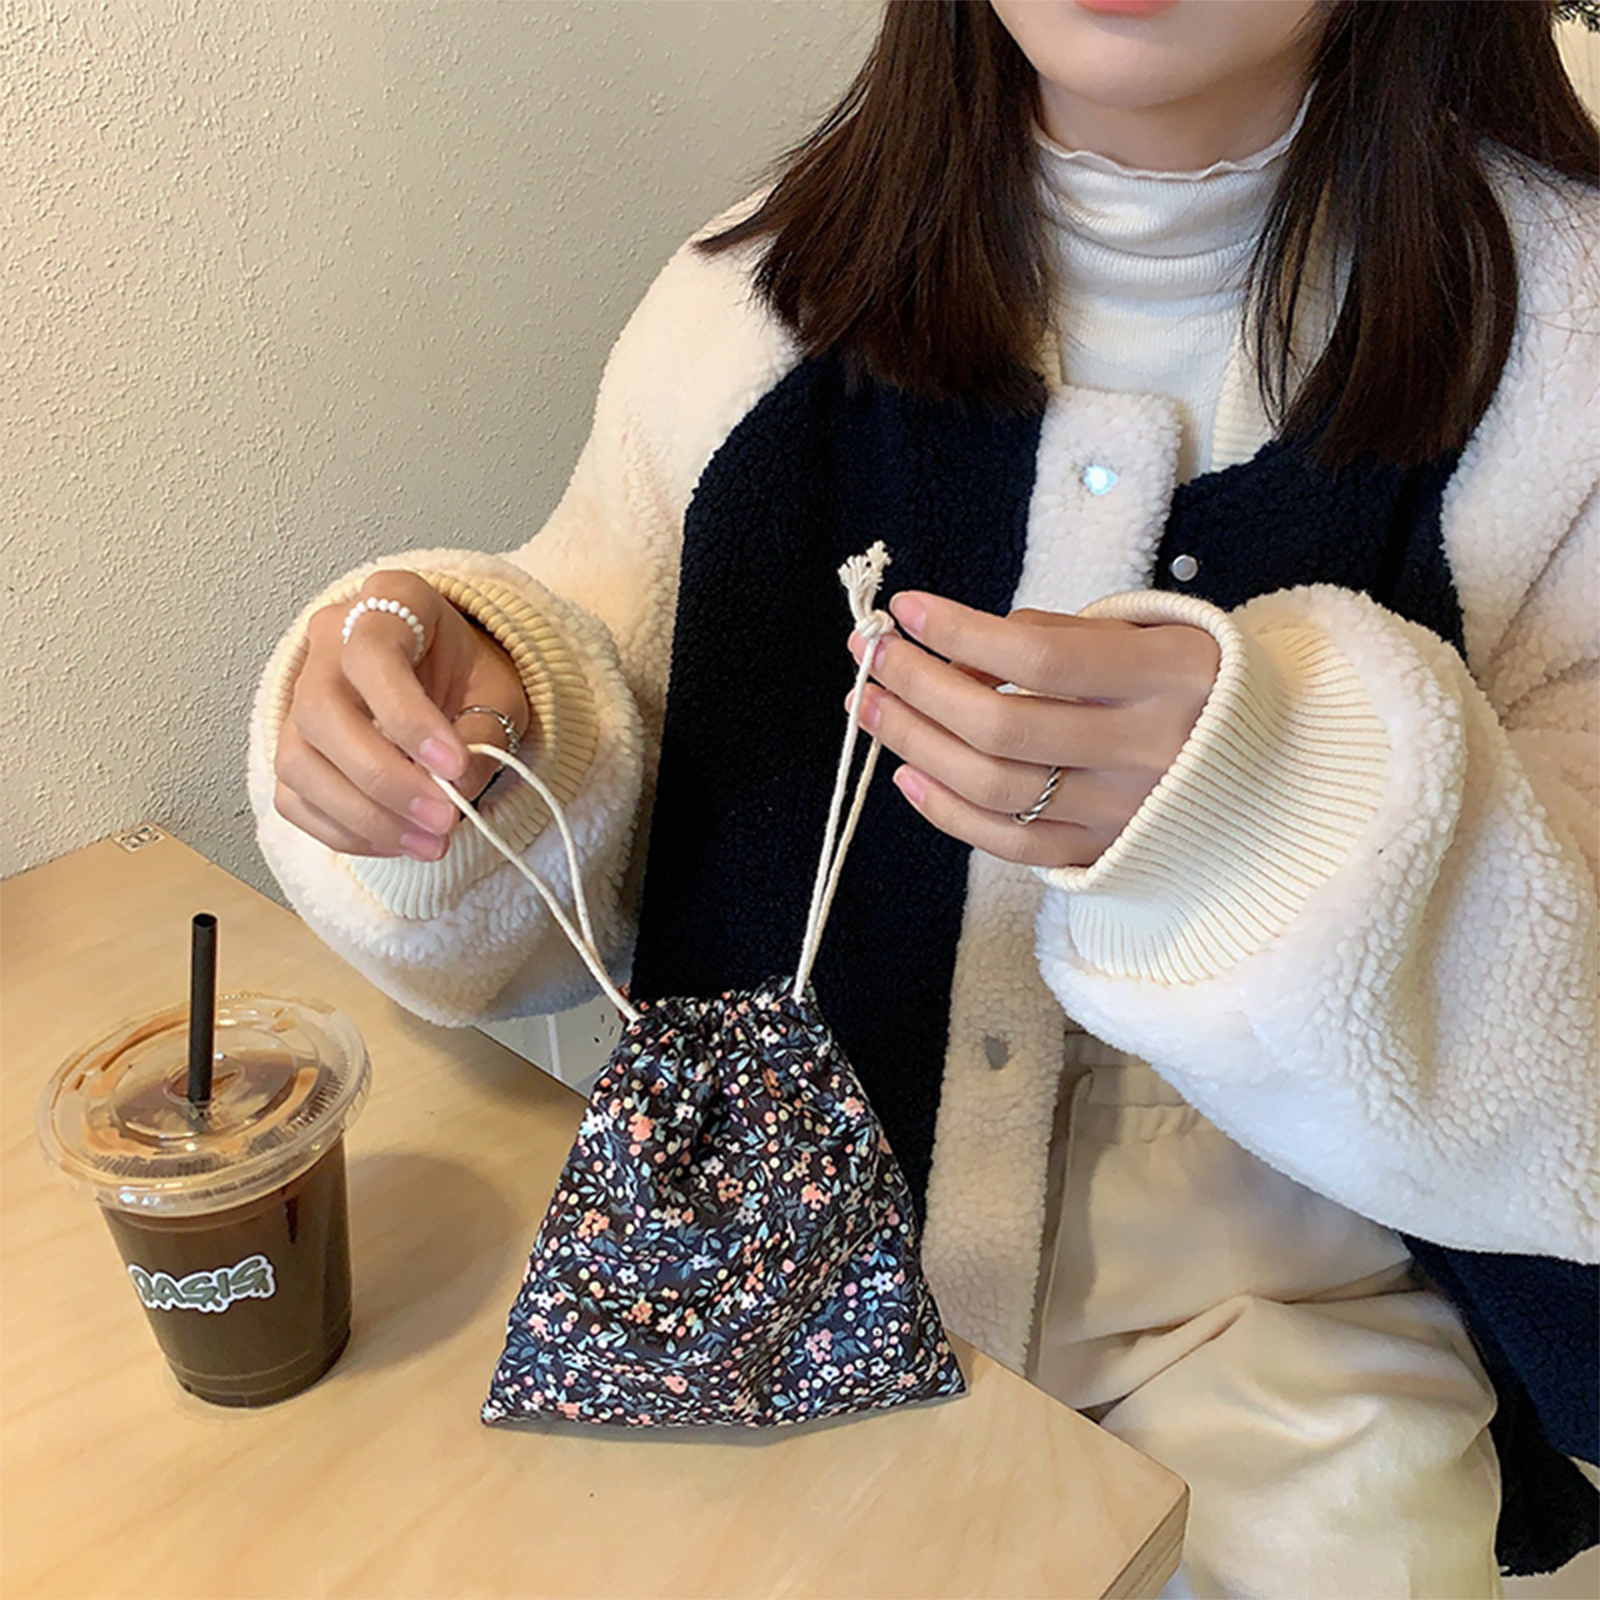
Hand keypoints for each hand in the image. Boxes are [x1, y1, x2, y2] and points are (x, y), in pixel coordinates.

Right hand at [274, 570, 530, 859]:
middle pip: (322, 712)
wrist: (446, 672)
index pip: (372, 654)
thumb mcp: (499, 690)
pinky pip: (293, 797)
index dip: (408, 717)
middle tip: (443, 819)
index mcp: (387, 603)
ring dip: (364, 816)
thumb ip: (485, 731)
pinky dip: (343, 831)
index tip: (455, 766)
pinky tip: (396, 842)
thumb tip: (455, 788)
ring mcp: (299, 695)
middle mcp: (328, 642)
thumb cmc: (471, 673)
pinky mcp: (293, 746)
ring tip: (429, 843)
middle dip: (384, 779)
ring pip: (297, 761)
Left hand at [848, 591, 1219, 868]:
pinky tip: (906, 773)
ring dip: (915, 743)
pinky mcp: (1103, 855)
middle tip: (868, 657)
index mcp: (1166, 677)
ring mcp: (1123, 812)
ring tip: (867, 705)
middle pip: (1003, 725)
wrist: (1273, 771)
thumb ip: (1061, 634)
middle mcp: (1147, 751)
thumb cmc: (1189, 685)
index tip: (907, 612)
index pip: (1041, 655)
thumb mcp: (1150, 633)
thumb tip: (960, 652)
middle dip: (918, 687)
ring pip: (995, 787)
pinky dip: (948, 812)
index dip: (962, 632)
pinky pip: (1010, 844)